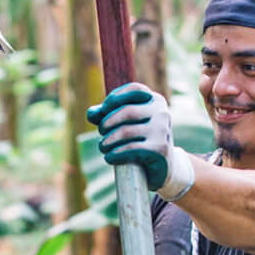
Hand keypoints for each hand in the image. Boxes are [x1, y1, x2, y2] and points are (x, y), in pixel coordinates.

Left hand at [85, 83, 194, 198]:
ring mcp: (162, 131)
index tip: (103, 110)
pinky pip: (132, 148)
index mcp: (155, 100)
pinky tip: (109, 158)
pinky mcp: (160, 149)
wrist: (164, 165)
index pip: (134, 89)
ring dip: (108, 141)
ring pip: (127, 131)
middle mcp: (162, 113)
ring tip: (103, 146)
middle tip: (101, 132)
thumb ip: (107, 115)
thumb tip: (91, 113)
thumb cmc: (141, 140)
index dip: (115, 98)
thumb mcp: (126, 124)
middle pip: (128, 111)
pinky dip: (115, 153)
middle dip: (108, 122)